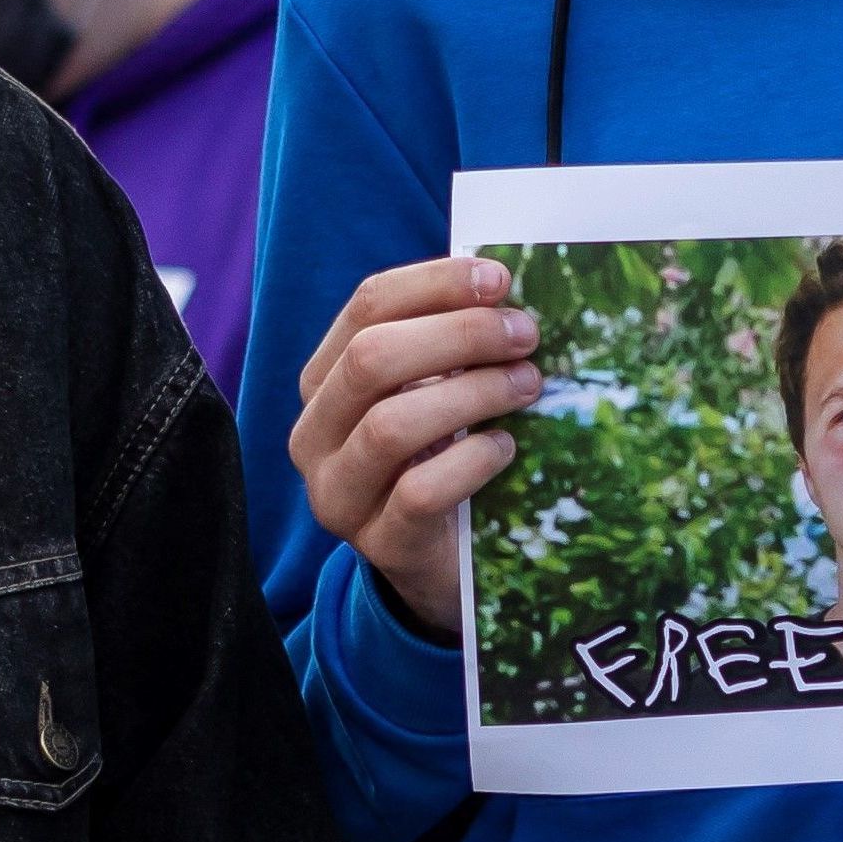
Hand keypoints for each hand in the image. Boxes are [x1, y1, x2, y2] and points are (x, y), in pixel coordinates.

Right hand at [290, 255, 539, 641]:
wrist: (433, 562)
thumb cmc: (436, 458)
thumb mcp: (430, 394)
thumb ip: (446, 345)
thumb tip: (502, 289)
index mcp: (323, 382)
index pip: (365, 308)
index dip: (434, 284)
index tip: (499, 278)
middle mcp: (315, 436)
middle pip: (372, 359)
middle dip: (458, 335)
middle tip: (524, 334)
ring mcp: (339, 494)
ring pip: (391, 425)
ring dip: (472, 394)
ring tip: (527, 384)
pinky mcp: (379, 544)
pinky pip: (420, 492)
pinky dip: (472, 461)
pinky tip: (506, 447)